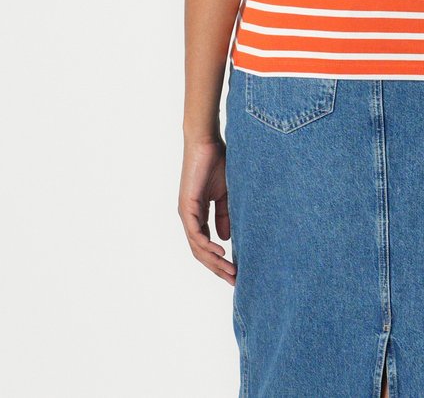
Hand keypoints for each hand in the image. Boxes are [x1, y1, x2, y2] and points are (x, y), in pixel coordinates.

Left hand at [178, 138, 235, 283]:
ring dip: (214, 261)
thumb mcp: (225, 194)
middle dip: (218, 267)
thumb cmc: (217, 163)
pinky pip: (195, 233)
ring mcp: (186, 213)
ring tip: (231, 271)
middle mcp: (189, 218)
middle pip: (201, 252)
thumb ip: (224, 216)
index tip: (236, 272)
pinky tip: (221, 252)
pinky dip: (207, 245)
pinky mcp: (186, 206)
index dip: (220, 261)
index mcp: (198, 215)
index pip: (206, 245)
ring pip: (197, 247)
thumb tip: (227, 239)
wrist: (207, 142)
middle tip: (235, 280)